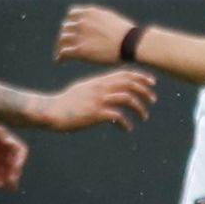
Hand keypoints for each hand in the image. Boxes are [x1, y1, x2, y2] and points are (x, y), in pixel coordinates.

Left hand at [0, 119, 29, 187]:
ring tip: (7, 184)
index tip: (14, 164)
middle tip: (11, 178)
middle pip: (15, 164)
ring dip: (10, 179)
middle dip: (15, 171)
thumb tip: (9, 141)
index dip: (19, 158)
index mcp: (2, 139)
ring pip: (8, 173)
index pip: (18, 150)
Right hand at [40, 68, 158, 131]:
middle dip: (145, 91)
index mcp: (99, 80)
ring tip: (144, 116)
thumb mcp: (83, 88)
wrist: (52, 110)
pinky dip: (126, 123)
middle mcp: (101, 87)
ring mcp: (99, 99)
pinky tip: (127, 129)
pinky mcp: (96, 113)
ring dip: (139, 108)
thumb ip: (97, 87)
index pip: (124, 74)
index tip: (152, 83)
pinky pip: (118, 116)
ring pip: (127, 98)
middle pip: (130, 83)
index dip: (141, 77)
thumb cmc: (66, 101)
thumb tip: (108, 89)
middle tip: (152, 100)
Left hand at [57, 3, 136, 64]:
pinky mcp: (80, 49)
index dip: (70, 22)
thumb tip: (96, 23)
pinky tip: (60, 61)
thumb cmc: (126, 33)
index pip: (72, 14)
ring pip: (62, 39)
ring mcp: (80, 35)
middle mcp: (82, 22)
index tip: (71, 29)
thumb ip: (98, 19)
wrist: (130, 43)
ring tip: (60, 53)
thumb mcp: (110, 18)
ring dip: (60, 46)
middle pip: (66, 27)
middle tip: (65, 43)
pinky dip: (60, 56)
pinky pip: (64, 51)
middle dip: (65, 35)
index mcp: (89, 12)